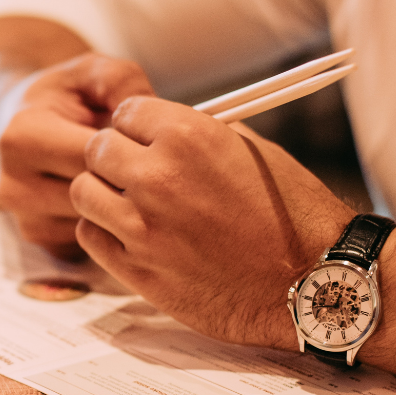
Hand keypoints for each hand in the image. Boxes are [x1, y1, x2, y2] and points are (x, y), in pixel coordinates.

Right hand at [0, 53, 151, 255]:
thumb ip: (122, 82)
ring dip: (122, 202)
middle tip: (150, 162)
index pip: (95, 158)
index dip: (131, 149)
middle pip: (96, 194)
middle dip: (128, 178)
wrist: (18, 123)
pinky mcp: (41, 240)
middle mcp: (14, 185)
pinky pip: (92, 238)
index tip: (148, 139)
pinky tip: (113, 195)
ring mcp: (25, 218)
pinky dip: (110, 220)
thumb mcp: (90, 72)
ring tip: (130, 175)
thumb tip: (153, 114)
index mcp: (22, 138)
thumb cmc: (63, 96)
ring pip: (97, 220)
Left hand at [71, 96, 353, 347]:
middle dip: (114, 157)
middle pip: (97, 149)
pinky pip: (90, 236)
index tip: (148, 139)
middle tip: (136, 172)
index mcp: (187, 136)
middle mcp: (157, 177)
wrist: (312, 282)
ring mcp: (142, 228)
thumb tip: (160, 128)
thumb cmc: (291, 214)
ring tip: (130, 203)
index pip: (125, 112)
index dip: (137, 126)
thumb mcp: (251, 150)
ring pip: (83, 192)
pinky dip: (103, 230)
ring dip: (102, 193)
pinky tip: (131, 233)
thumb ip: (197, 134)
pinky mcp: (136, 270)